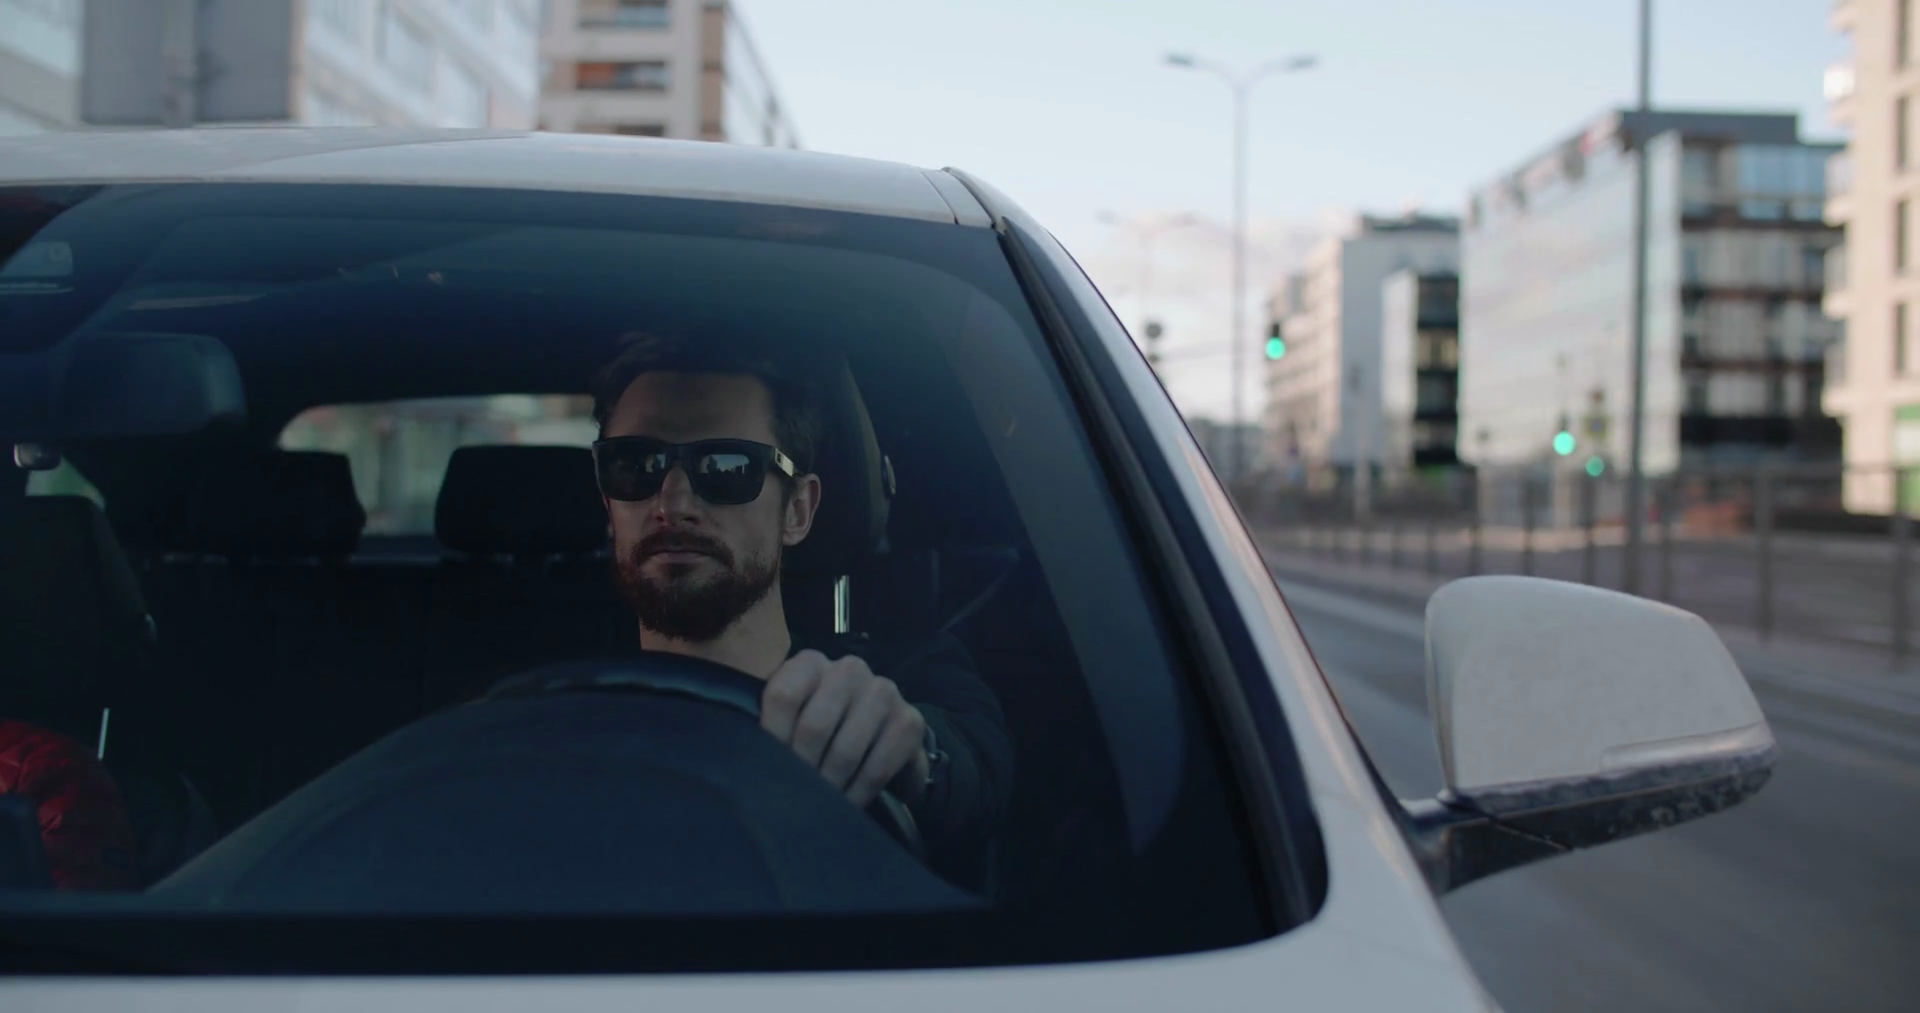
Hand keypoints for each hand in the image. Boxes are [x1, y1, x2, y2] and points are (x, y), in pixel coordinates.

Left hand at [761, 650, 930, 806]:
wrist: (881, 740)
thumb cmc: (823, 733)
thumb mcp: (791, 722)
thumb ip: (770, 730)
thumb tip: (749, 767)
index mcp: (810, 664)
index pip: (784, 696)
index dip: (773, 740)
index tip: (769, 774)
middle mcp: (849, 669)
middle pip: (814, 726)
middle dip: (803, 771)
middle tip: (795, 800)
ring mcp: (883, 692)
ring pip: (846, 750)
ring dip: (830, 787)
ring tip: (819, 807)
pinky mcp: (909, 720)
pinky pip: (878, 767)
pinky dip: (859, 793)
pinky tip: (848, 806)